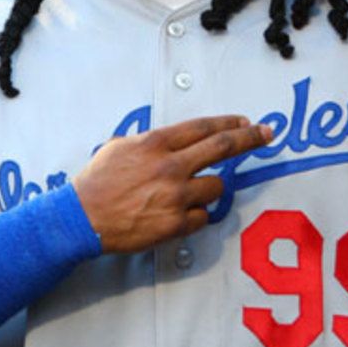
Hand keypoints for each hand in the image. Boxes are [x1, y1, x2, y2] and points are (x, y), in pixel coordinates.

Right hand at [73, 115, 271, 253]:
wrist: (80, 218)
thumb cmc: (97, 182)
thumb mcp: (120, 147)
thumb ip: (151, 142)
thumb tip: (174, 141)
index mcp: (155, 144)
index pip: (203, 128)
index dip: (230, 123)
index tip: (247, 122)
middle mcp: (170, 167)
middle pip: (222, 148)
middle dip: (250, 139)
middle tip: (267, 134)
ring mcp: (175, 197)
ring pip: (216, 187)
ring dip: (209, 188)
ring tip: (186, 193)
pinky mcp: (175, 224)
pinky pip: (203, 217)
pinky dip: (195, 215)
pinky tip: (175, 214)